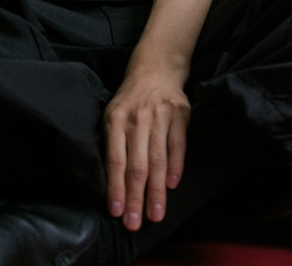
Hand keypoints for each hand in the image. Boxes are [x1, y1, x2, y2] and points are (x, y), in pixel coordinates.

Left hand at [103, 70, 190, 230]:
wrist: (156, 68)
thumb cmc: (130, 100)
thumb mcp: (113, 115)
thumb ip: (113, 144)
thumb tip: (112, 185)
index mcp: (115, 120)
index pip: (115, 160)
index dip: (116, 188)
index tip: (117, 213)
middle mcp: (137, 118)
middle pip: (136, 165)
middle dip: (136, 198)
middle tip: (135, 224)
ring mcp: (160, 114)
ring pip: (158, 160)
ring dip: (156, 191)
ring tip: (156, 215)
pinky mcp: (180, 113)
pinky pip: (178, 145)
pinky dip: (176, 166)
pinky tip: (172, 186)